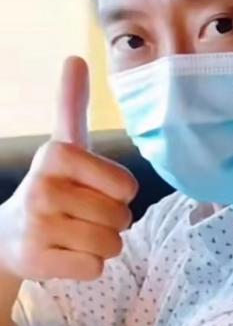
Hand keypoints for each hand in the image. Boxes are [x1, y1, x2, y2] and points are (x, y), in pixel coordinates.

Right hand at [0, 56, 137, 281]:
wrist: (8, 233)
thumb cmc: (52, 186)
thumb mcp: (62, 145)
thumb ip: (72, 105)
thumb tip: (75, 57)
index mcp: (58, 154)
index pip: (127, 187)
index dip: (117, 193)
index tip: (90, 189)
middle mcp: (44, 186)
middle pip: (121, 218)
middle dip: (111, 222)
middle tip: (81, 215)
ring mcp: (38, 226)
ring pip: (111, 245)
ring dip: (102, 245)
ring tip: (74, 234)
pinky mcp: (37, 261)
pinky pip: (95, 268)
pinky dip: (88, 266)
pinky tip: (65, 253)